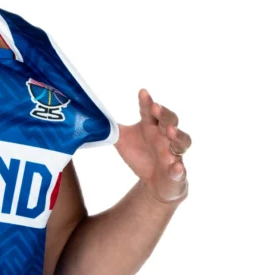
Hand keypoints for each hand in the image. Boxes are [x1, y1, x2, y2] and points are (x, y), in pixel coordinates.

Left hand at [114, 89, 191, 203]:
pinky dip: (179, 168)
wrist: (154, 182)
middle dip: (164, 114)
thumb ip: (110, 128)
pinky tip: (176, 167)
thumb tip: (91, 116)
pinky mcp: (177, 172)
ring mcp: (173, 153)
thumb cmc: (139, 155)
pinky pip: (180, 170)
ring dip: (178, 136)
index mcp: (151, 126)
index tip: (142, 92)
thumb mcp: (122, 140)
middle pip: (170, 121)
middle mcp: (165, 136)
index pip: (150, 111)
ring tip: (170, 132)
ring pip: (182, 141)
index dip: (147, 102)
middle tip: (156, 108)